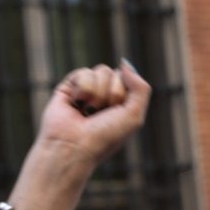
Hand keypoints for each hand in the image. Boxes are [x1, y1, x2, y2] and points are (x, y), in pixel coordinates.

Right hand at [37, 60, 151, 166]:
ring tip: (88, 112)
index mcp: (122, 103)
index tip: (115, 115)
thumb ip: (140, 87)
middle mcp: (105, 95)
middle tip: (100, 115)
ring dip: (97, 94)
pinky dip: (83, 90)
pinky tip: (76, 105)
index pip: (129, 79)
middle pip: (115, 73)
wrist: (74, 147)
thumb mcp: (134, 115)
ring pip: (101, 70)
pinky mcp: (69, 87)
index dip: (123, 95)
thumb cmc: (106, 136)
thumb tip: (124, 62)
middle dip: (112, 94)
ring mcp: (88, 90)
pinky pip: (83, 72)